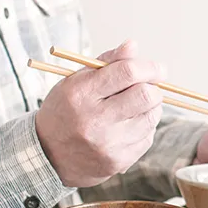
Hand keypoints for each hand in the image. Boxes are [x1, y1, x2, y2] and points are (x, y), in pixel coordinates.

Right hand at [35, 40, 165, 187]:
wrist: (48, 155)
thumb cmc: (66, 110)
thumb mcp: (76, 80)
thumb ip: (107, 62)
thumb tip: (133, 46)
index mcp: (81, 94)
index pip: (127, 73)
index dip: (150, 67)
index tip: (158, 68)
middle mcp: (94, 120)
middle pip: (146, 95)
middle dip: (154, 87)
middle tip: (149, 86)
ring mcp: (108, 144)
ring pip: (152, 117)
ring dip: (151, 107)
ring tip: (136, 106)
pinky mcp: (118, 161)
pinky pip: (148, 137)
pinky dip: (145, 127)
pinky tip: (129, 125)